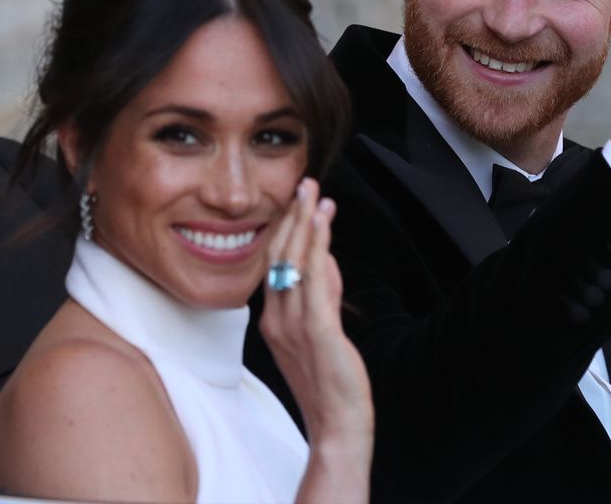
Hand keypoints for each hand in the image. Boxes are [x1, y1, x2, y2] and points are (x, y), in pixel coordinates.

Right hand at [260, 178, 372, 501]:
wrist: (337, 425)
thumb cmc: (330, 382)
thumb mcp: (322, 331)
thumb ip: (324, 295)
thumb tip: (328, 259)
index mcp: (273, 320)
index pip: (275, 265)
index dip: (286, 230)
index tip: (299, 201)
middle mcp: (277, 319)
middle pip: (279, 256)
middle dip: (293, 217)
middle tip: (305, 183)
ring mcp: (294, 325)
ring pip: (295, 262)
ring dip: (305, 222)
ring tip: (314, 192)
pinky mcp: (317, 331)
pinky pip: (314, 280)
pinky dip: (317, 247)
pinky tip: (322, 223)